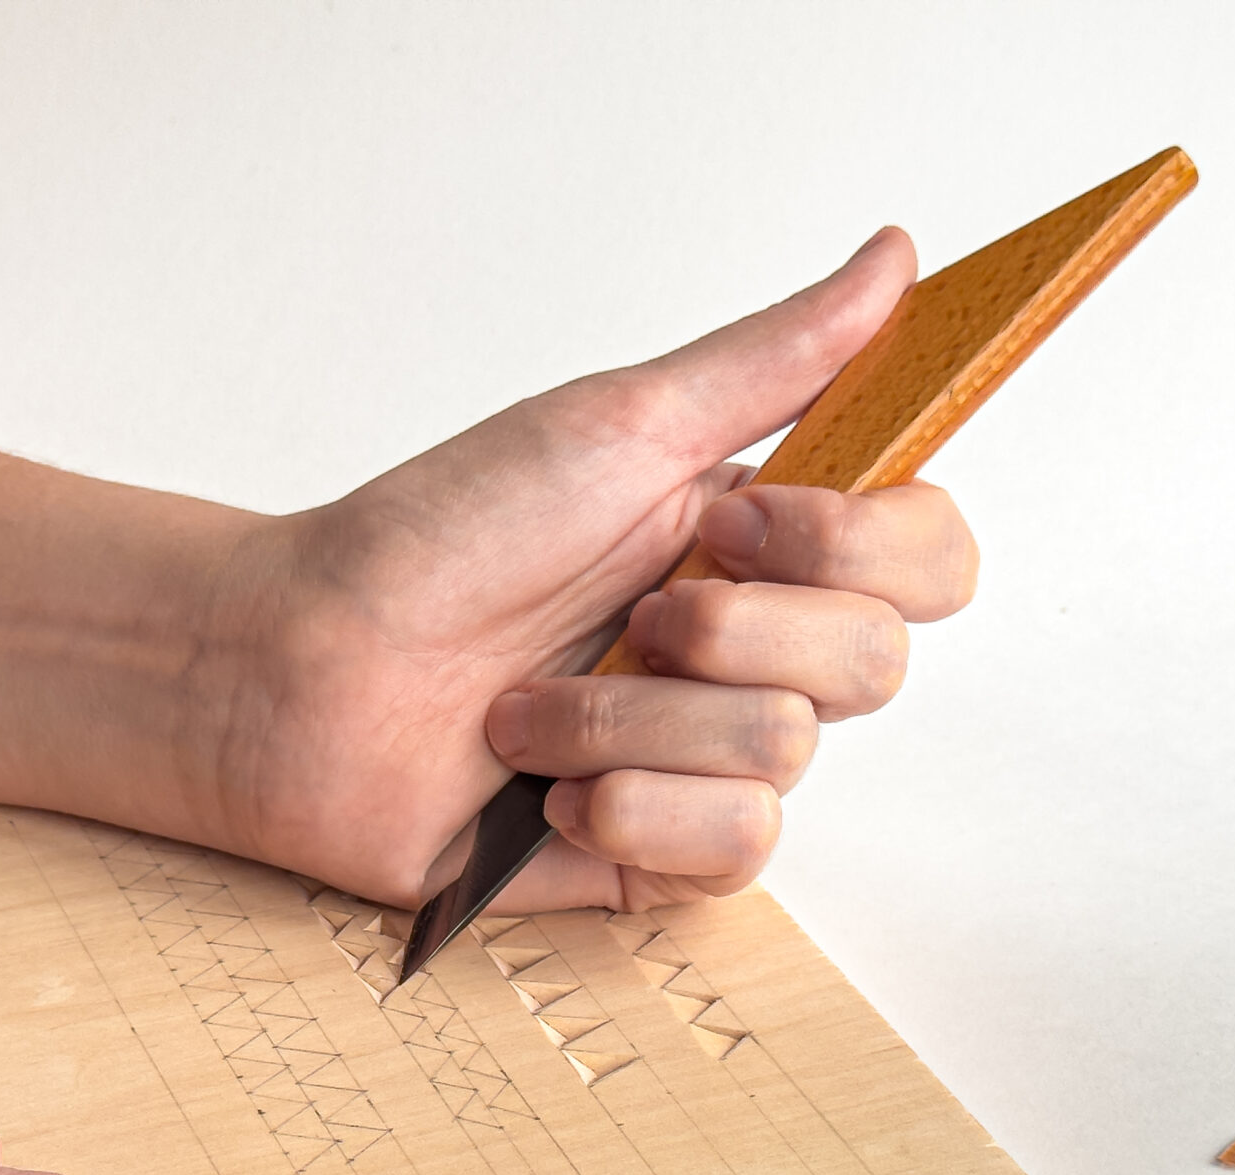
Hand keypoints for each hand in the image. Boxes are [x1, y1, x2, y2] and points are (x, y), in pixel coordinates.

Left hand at [211, 227, 978, 908]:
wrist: (307, 673)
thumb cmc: (438, 541)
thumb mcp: (614, 425)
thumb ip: (773, 358)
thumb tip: (896, 259)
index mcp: (760, 546)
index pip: (927, 557)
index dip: (860, 548)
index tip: (732, 526)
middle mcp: (750, 654)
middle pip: (875, 661)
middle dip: (731, 632)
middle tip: (625, 611)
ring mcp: (708, 760)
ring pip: (786, 751)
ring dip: (630, 717)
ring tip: (530, 707)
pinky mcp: (662, 855)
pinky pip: (733, 844)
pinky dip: (626, 806)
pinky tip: (546, 793)